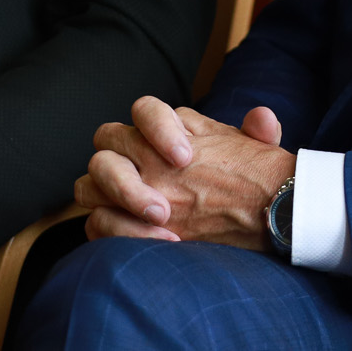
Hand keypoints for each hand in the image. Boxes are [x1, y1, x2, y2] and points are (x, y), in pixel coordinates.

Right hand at [75, 97, 293, 249]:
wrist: (245, 216)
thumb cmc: (244, 179)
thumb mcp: (257, 155)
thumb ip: (259, 132)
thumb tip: (262, 121)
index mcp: (163, 128)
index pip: (144, 109)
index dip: (157, 126)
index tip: (185, 156)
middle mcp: (134, 153)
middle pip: (106, 140)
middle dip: (131, 171)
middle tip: (167, 204)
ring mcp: (119, 188)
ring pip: (89, 182)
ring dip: (121, 200)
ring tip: (162, 221)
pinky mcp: (115, 222)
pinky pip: (96, 223)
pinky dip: (122, 233)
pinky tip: (160, 242)